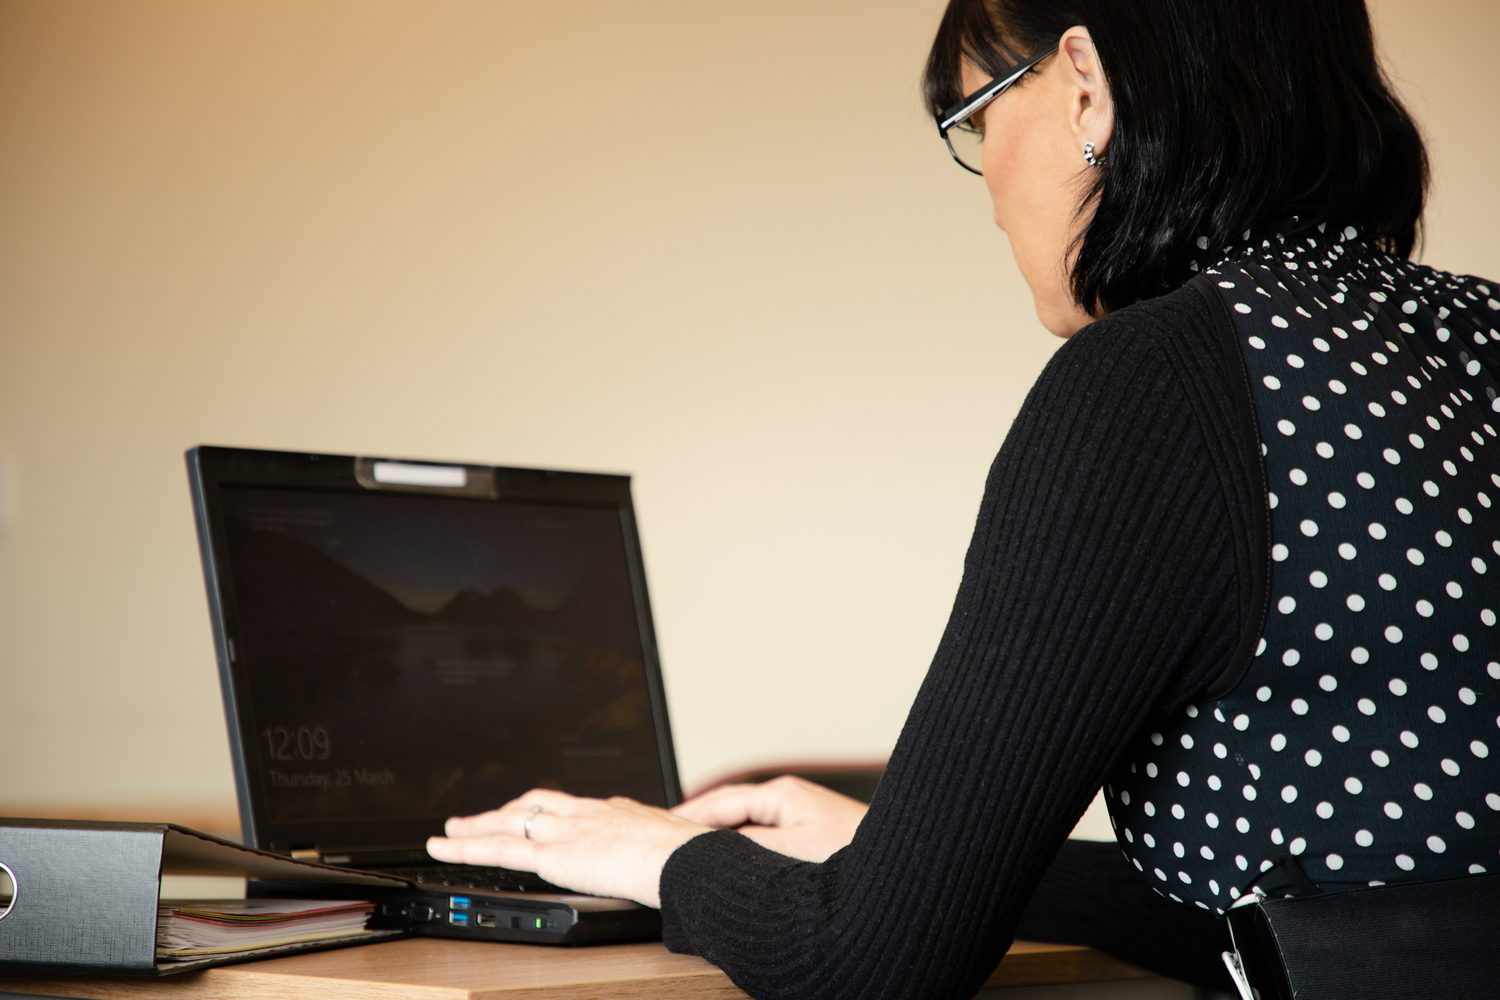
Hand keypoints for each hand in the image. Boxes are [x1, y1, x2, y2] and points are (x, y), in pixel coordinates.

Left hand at [426, 789, 708, 907]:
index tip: (536, 814)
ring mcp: (566, 829)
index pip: (570, 806)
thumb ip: (662, 851)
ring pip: (508, 821)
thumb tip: (675, 862)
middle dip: (505, 811)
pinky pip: (499, 848)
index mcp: (614, 811)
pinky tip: (445, 845)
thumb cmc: (689, 857)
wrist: (683, 858)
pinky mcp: (553, 853)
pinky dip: (466, 845)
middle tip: (481, 816)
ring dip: (476, 825)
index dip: (547, 810)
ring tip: (451, 831)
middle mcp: (584, 813)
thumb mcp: (676, 846)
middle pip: (534, 804)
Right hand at [673, 775, 867, 861]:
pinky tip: (738, 860)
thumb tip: (709, 844)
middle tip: (666, 835)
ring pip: (749, 820)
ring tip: (693, 847)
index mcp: (781, 793)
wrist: (903, 856)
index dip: (687, 817)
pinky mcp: (814, 831)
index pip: (720, 802)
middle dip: (700, 821)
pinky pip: (766, 832)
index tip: (660, 828)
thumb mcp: (791, 849)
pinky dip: (743, 842)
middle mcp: (790, 797)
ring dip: (722, 833)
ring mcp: (803, 812)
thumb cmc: (855, 853)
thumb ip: (748, 845)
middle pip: (731, 806)